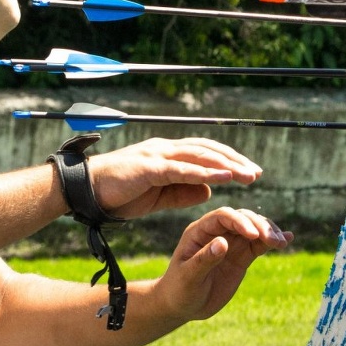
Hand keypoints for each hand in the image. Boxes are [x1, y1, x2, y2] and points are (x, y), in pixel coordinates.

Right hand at [84, 137, 261, 218]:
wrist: (88, 190)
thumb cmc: (121, 192)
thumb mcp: (159, 195)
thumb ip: (183, 191)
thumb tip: (209, 190)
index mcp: (168, 155)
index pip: (205, 153)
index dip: (229, 160)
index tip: (250, 171)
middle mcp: (166, 149)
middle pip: (208, 150)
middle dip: (235, 160)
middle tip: (257, 172)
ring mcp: (158, 155)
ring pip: (199, 156)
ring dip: (226, 165)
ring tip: (248, 175)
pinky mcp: (150, 167)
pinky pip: (182, 169)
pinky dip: (205, 172)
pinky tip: (223, 178)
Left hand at [154, 207, 289, 321]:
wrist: (182, 305)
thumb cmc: (179, 290)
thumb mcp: (188, 277)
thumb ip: (204, 259)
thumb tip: (223, 243)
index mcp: (199, 231)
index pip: (222, 216)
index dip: (239, 221)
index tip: (253, 235)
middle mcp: (216, 232)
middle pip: (242, 218)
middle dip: (259, 225)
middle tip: (273, 240)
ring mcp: (230, 243)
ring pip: (253, 229)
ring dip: (268, 232)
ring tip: (281, 242)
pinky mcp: (240, 256)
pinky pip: (258, 245)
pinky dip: (272, 242)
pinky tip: (287, 239)